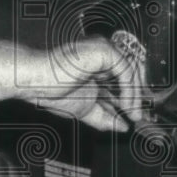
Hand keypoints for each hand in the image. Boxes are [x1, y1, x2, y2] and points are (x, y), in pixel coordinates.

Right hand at [34, 34, 148, 131]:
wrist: (38, 82)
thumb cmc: (52, 90)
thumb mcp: (86, 110)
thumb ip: (106, 118)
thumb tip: (123, 126)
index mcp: (98, 66)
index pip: (123, 80)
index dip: (131, 98)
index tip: (134, 115)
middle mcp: (103, 55)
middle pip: (132, 73)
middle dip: (138, 96)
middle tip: (138, 116)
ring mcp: (105, 50)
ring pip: (132, 71)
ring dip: (135, 96)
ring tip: (132, 114)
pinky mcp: (105, 51)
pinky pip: (126, 71)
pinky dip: (129, 90)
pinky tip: (126, 105)